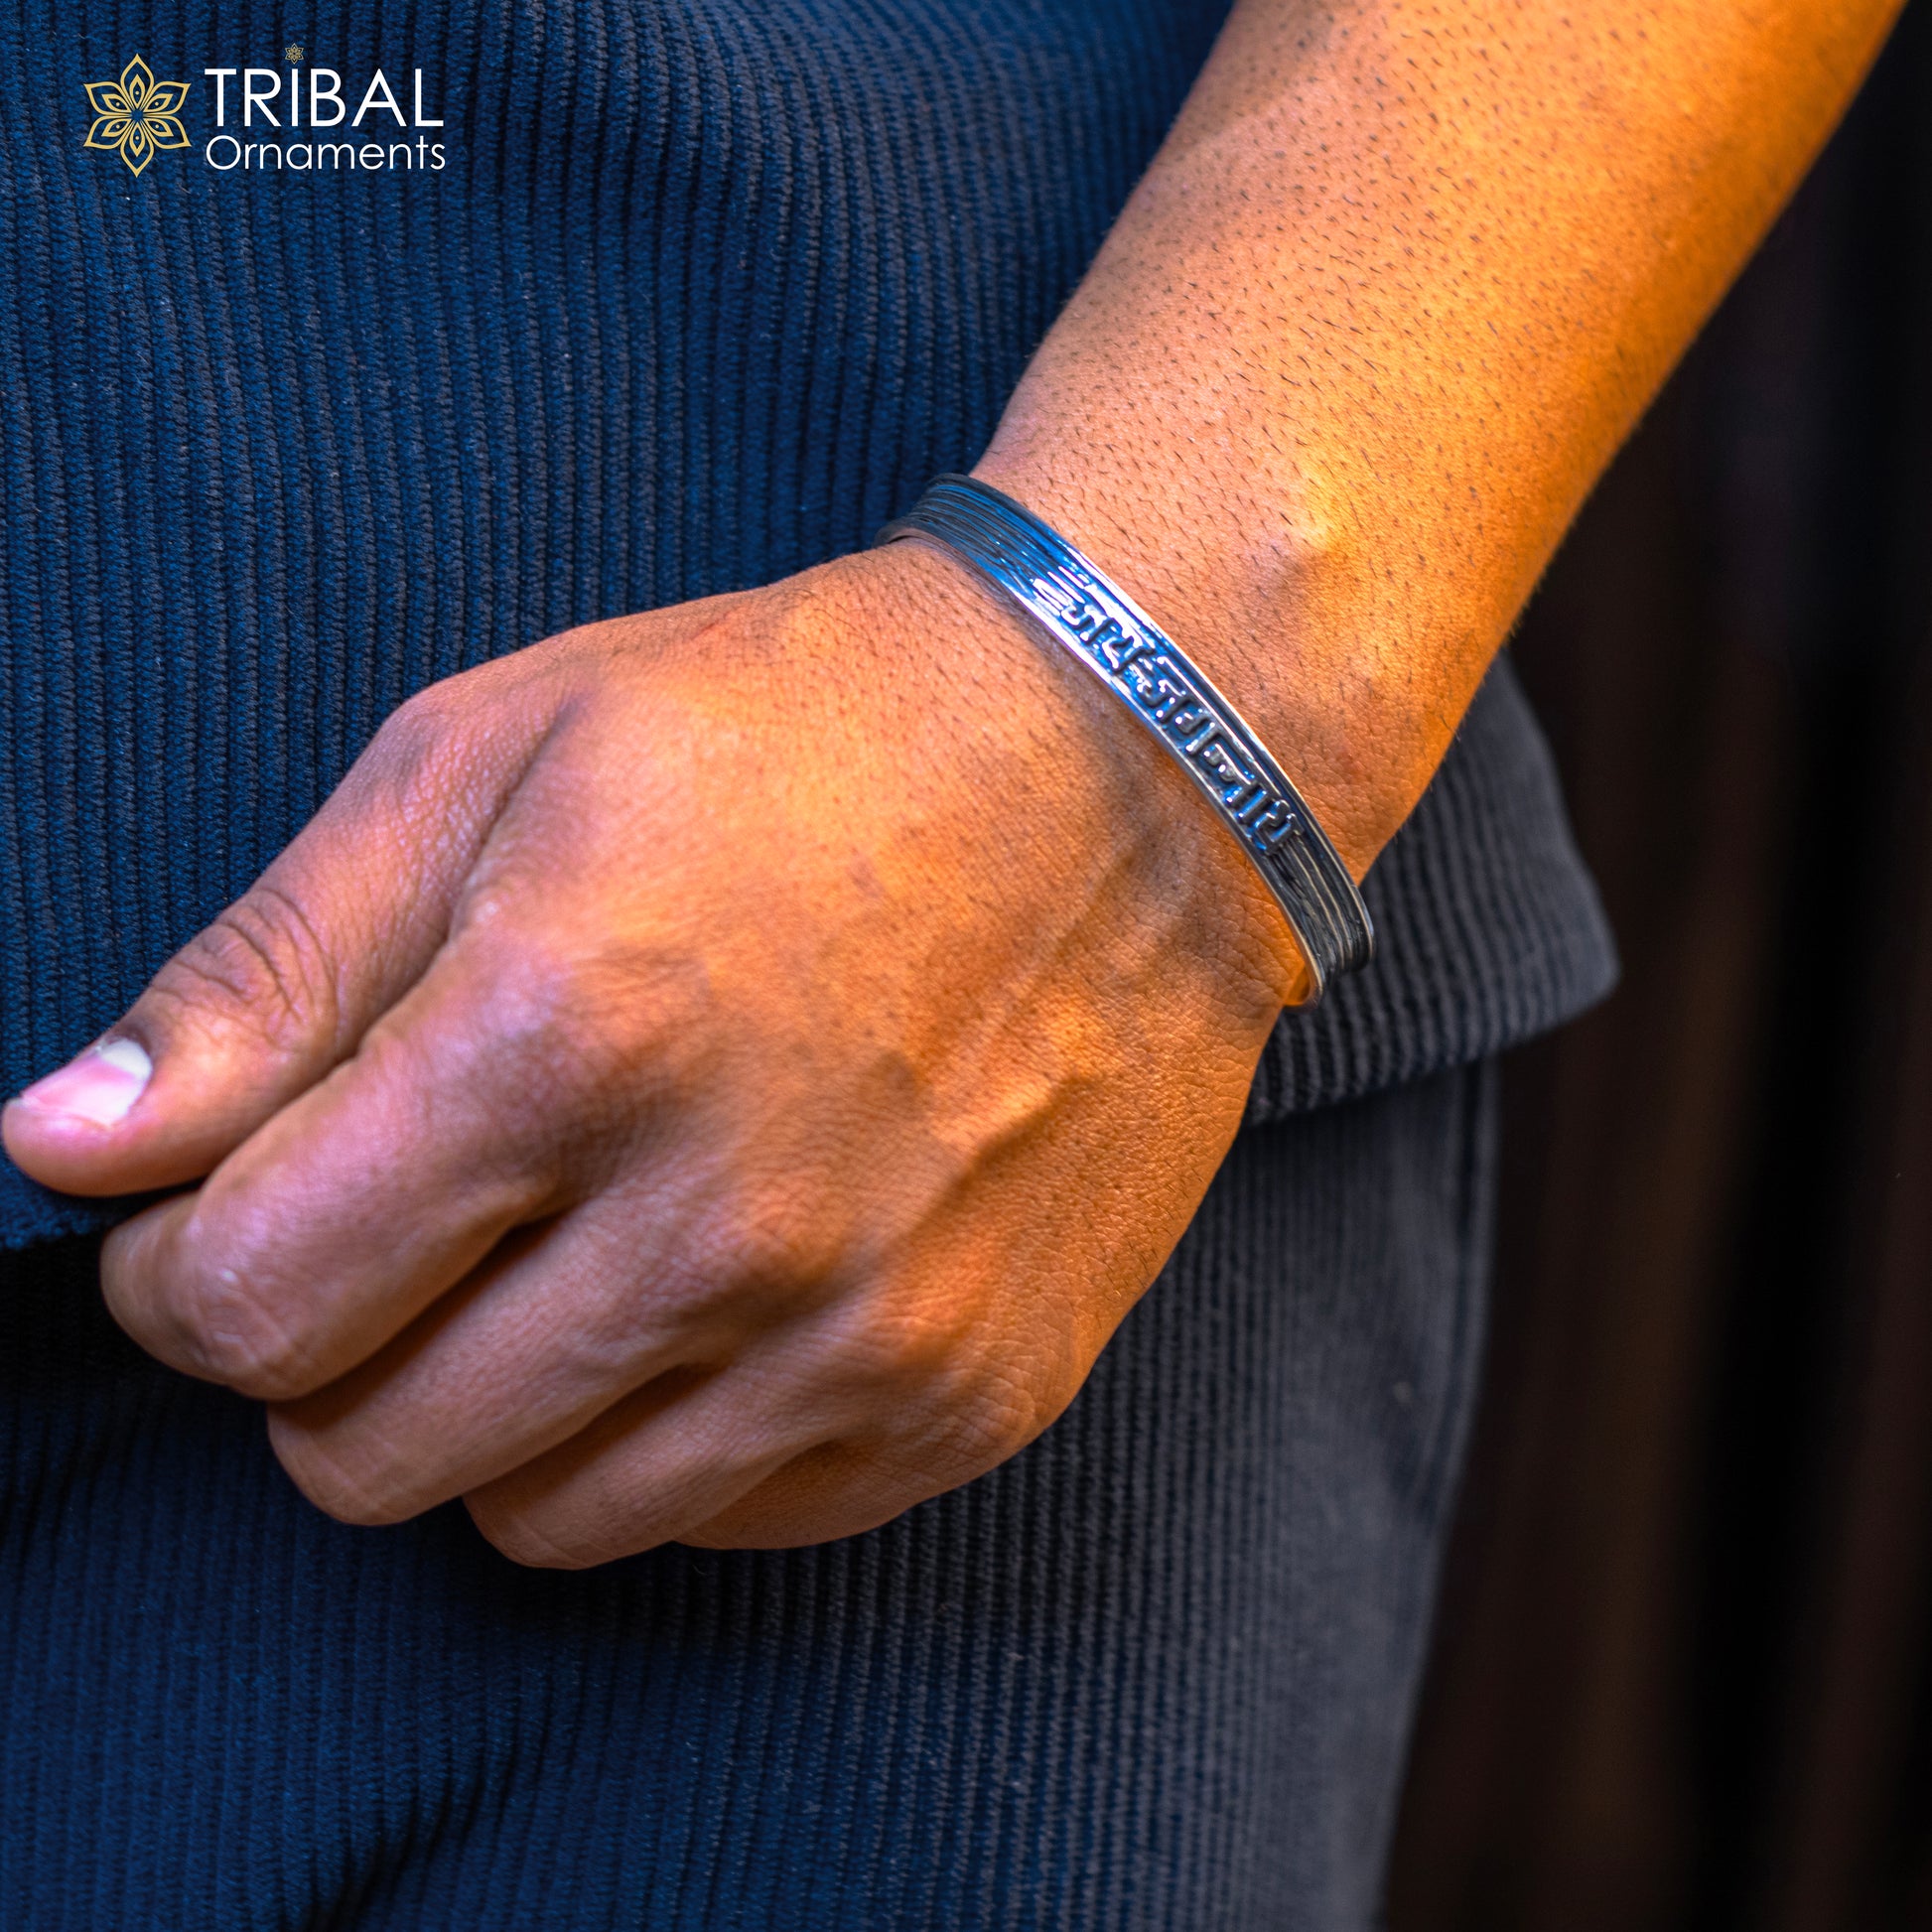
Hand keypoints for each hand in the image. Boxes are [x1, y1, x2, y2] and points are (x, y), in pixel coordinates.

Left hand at [2, 541, 1294, 1562]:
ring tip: (557, 1255)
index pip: (244, 1299)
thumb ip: (272, 968)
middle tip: (394, 1228)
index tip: (221, 1213)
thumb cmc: (808, 727)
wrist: (1133, 769)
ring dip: (490, 1410)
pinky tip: (700, 1294)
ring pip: (537, 1518)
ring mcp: (863, 1333)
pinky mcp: (966, 1394)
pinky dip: (660, 1439)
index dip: (178, 1270)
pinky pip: (720, 1523)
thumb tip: (66, 1144)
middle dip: (320, 1354)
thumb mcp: (499, 754)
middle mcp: (721, 1224)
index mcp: (570, 1033)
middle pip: (368, 1447)